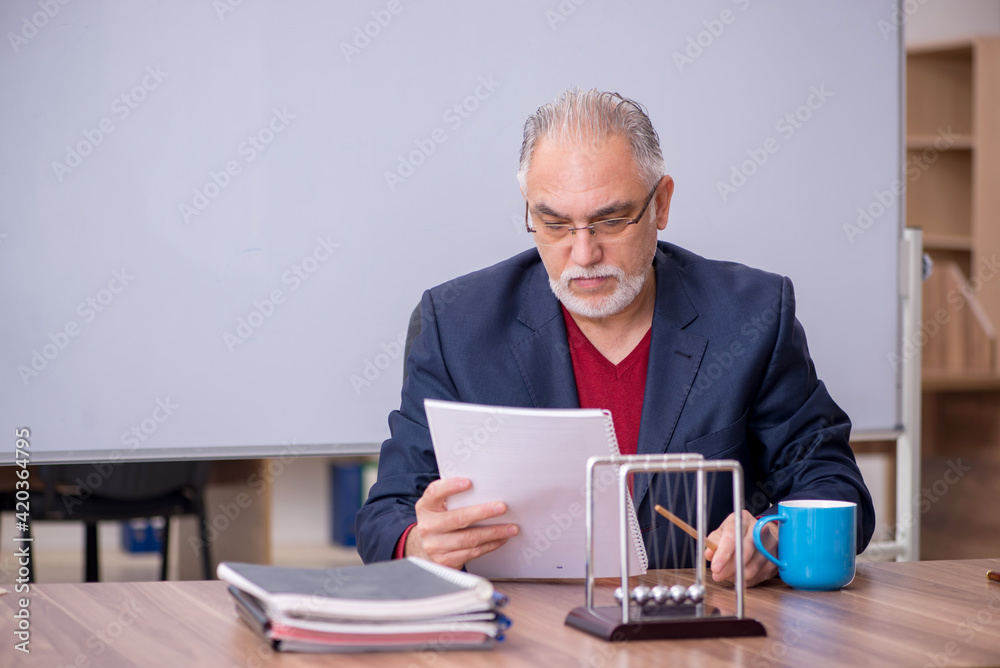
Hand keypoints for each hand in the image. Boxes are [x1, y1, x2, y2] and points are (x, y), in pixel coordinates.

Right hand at [404, 477, 518, 569]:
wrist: (426, 550)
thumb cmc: (439, 521)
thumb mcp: (438, 507)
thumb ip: (453, 498)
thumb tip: (484, 487)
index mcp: (426, 507)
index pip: (435, 493)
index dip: (451, 487)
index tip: (469, 482)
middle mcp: (428, 526)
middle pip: (458, 518)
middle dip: (483, 512)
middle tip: (502, 507)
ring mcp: (435, 546)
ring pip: (470, 538)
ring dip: (494, 532)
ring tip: (511, 528)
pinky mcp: (445, 561)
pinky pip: (472, 552)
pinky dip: (490, 545)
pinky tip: (501, 539)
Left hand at [704, 510, 777, 586]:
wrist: (762, 532)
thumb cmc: (738, 533)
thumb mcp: (723, 531)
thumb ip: (714, 541)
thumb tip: (709, 555)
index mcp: (742, 519)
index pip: (732, 535)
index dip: (723, 553)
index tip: (715, 567)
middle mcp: (759, 528)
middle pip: (746, 551)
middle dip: (730, 567)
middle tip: (718, 576)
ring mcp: (771, 542)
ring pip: (755, 565)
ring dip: (740, 575)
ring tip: (729, 577)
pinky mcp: (777, 556)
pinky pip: (763, 573)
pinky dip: (751, 580)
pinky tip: (742, 579)